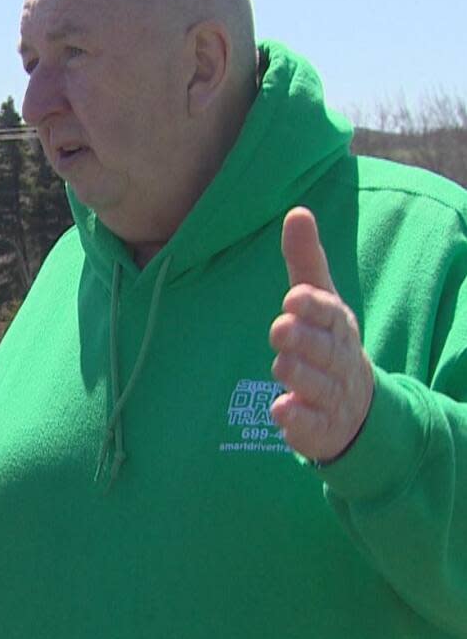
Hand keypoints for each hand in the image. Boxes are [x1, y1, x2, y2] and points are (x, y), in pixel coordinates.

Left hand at [269, 207, 374, 461]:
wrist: (357, 407)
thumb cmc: (328, 340)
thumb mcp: (319, 300)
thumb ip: (305, 260)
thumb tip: (297, 211)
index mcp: (337, 325)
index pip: (329, 313)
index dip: (313, 306)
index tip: (293, 298)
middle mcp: (339, 359)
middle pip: (324, 349)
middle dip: (304, 340)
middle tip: (280, 329)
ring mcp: (332, 395)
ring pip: (318, 386)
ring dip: (300, 376)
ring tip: (281, 366)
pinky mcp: (321, 427)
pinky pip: (313, 425)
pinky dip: (298, 420)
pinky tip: (281, 412)